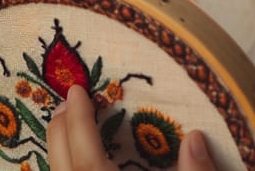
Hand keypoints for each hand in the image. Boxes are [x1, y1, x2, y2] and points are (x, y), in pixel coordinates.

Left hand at [47, 85, 217, 170]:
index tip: (76, 91)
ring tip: (65, 126)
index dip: (78, 123)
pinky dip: (68, 168)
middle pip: (65, 168)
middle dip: (60, 133)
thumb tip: (194, 137)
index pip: (87, 158)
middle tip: (67, 100)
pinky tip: (76, 161)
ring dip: (59, 153)